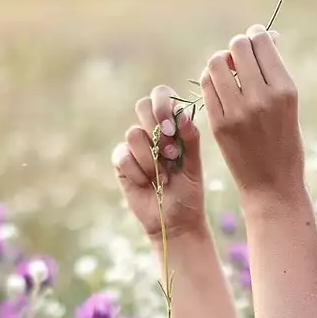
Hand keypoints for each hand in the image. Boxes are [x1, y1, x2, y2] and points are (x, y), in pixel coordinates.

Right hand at [111, 85, 208, 244]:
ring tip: (163, 177)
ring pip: (133, 133)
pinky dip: (137, 171)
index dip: (163, 105)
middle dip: (155, 126)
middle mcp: (151, 131)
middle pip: (142, 105)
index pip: (162, 96)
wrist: (175, 221)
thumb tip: (182, 115)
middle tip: (169, 153)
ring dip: (150, 157)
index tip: (172, 128)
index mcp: (172, 125)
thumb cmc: (188, 192)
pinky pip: (122, 155)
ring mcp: (135, 146)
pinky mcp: (122, 162)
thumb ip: (191, 139)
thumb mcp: (194, 165)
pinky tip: (147, 184)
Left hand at [201, 25, 305, 200]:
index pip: (262, 43)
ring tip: (229, 72)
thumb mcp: (290, 105)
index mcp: (285, 91)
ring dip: (222, 62)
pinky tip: (220, 87)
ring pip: (216, 63)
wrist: (272, 185)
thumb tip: (268, 37)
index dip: (256, 36)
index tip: (255, 41)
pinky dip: (212, 80)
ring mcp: (237, 111)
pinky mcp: (218, 123)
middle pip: (237, 48)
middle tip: (241, 58)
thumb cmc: (285, 142)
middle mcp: (261, 98)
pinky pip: (207, 86)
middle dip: (238, 48)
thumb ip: (276, 72)